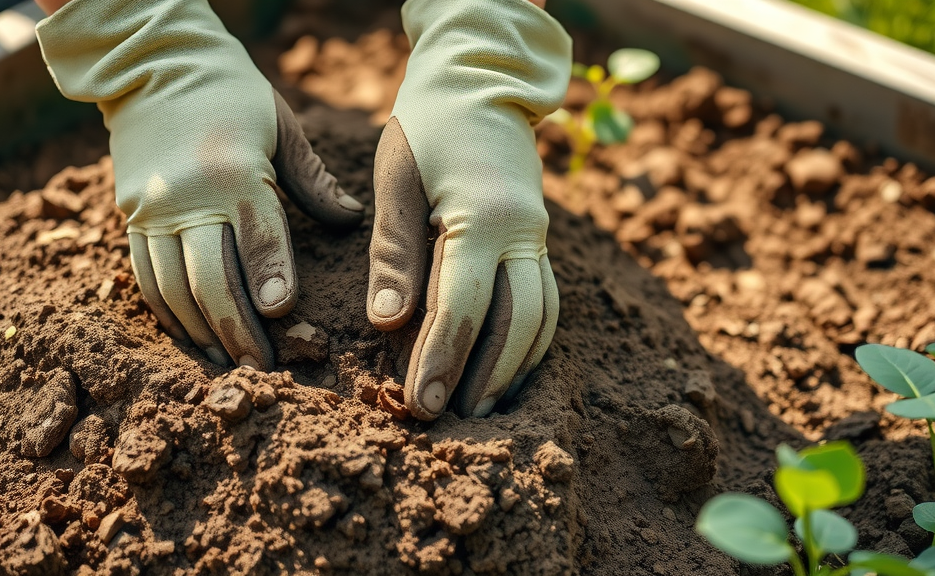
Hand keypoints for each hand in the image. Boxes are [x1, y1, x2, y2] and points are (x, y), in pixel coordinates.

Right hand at [36, 0, 363, 369]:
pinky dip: (169, 312)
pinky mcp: (129, 217)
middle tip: (262, 365)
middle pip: (210, 276)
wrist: (149, 63)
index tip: (283, 315)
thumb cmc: (229, 93)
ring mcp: (152, 210)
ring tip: (229, 362)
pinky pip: (146, 277)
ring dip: (202, 330)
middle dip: (237, 326)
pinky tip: (192, 335)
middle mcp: (187, 196)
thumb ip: (312, 180)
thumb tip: (349, 220)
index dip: (270, 278)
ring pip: (173, 287)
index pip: (257, 236)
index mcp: (233, 172)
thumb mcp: (280, 125)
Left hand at [367, 0, 570, 418]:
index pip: (463, 306)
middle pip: (517, 324)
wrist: (483, 83)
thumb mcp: (398, 179)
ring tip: (481, 406)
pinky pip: (546, 302)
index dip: (440, 359)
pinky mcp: (539, 241)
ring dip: (513, 368)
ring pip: (542, 319)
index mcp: (484, 217)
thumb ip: (395, 253)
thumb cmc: (430, 126)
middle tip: (450, 419)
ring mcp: (539, 238)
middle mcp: (524, 234)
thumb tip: (388, 325)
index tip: (419, 403)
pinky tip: (505, 368)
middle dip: (484, 376)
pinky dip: (529, 342)